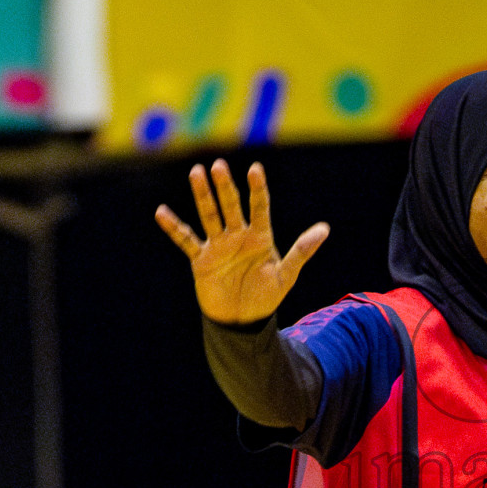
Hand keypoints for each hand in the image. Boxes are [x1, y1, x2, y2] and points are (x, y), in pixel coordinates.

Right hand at [155, 159, 328, 324]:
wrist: (242, 322)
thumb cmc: (266, 297)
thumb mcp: (286, 275)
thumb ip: (302, 251)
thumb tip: (324, 229)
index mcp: (260, 237)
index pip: (259, 207)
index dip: (257, 189)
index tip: (255, 168)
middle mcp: (238, 236)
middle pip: (231, 206)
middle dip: (225, 187)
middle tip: (219, 165)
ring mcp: (218, 246)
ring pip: (209, 215)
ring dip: (202, 195)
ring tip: (196, 172)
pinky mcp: (201, 259)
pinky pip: (186, 240)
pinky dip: (173, 227)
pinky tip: (161, 212)